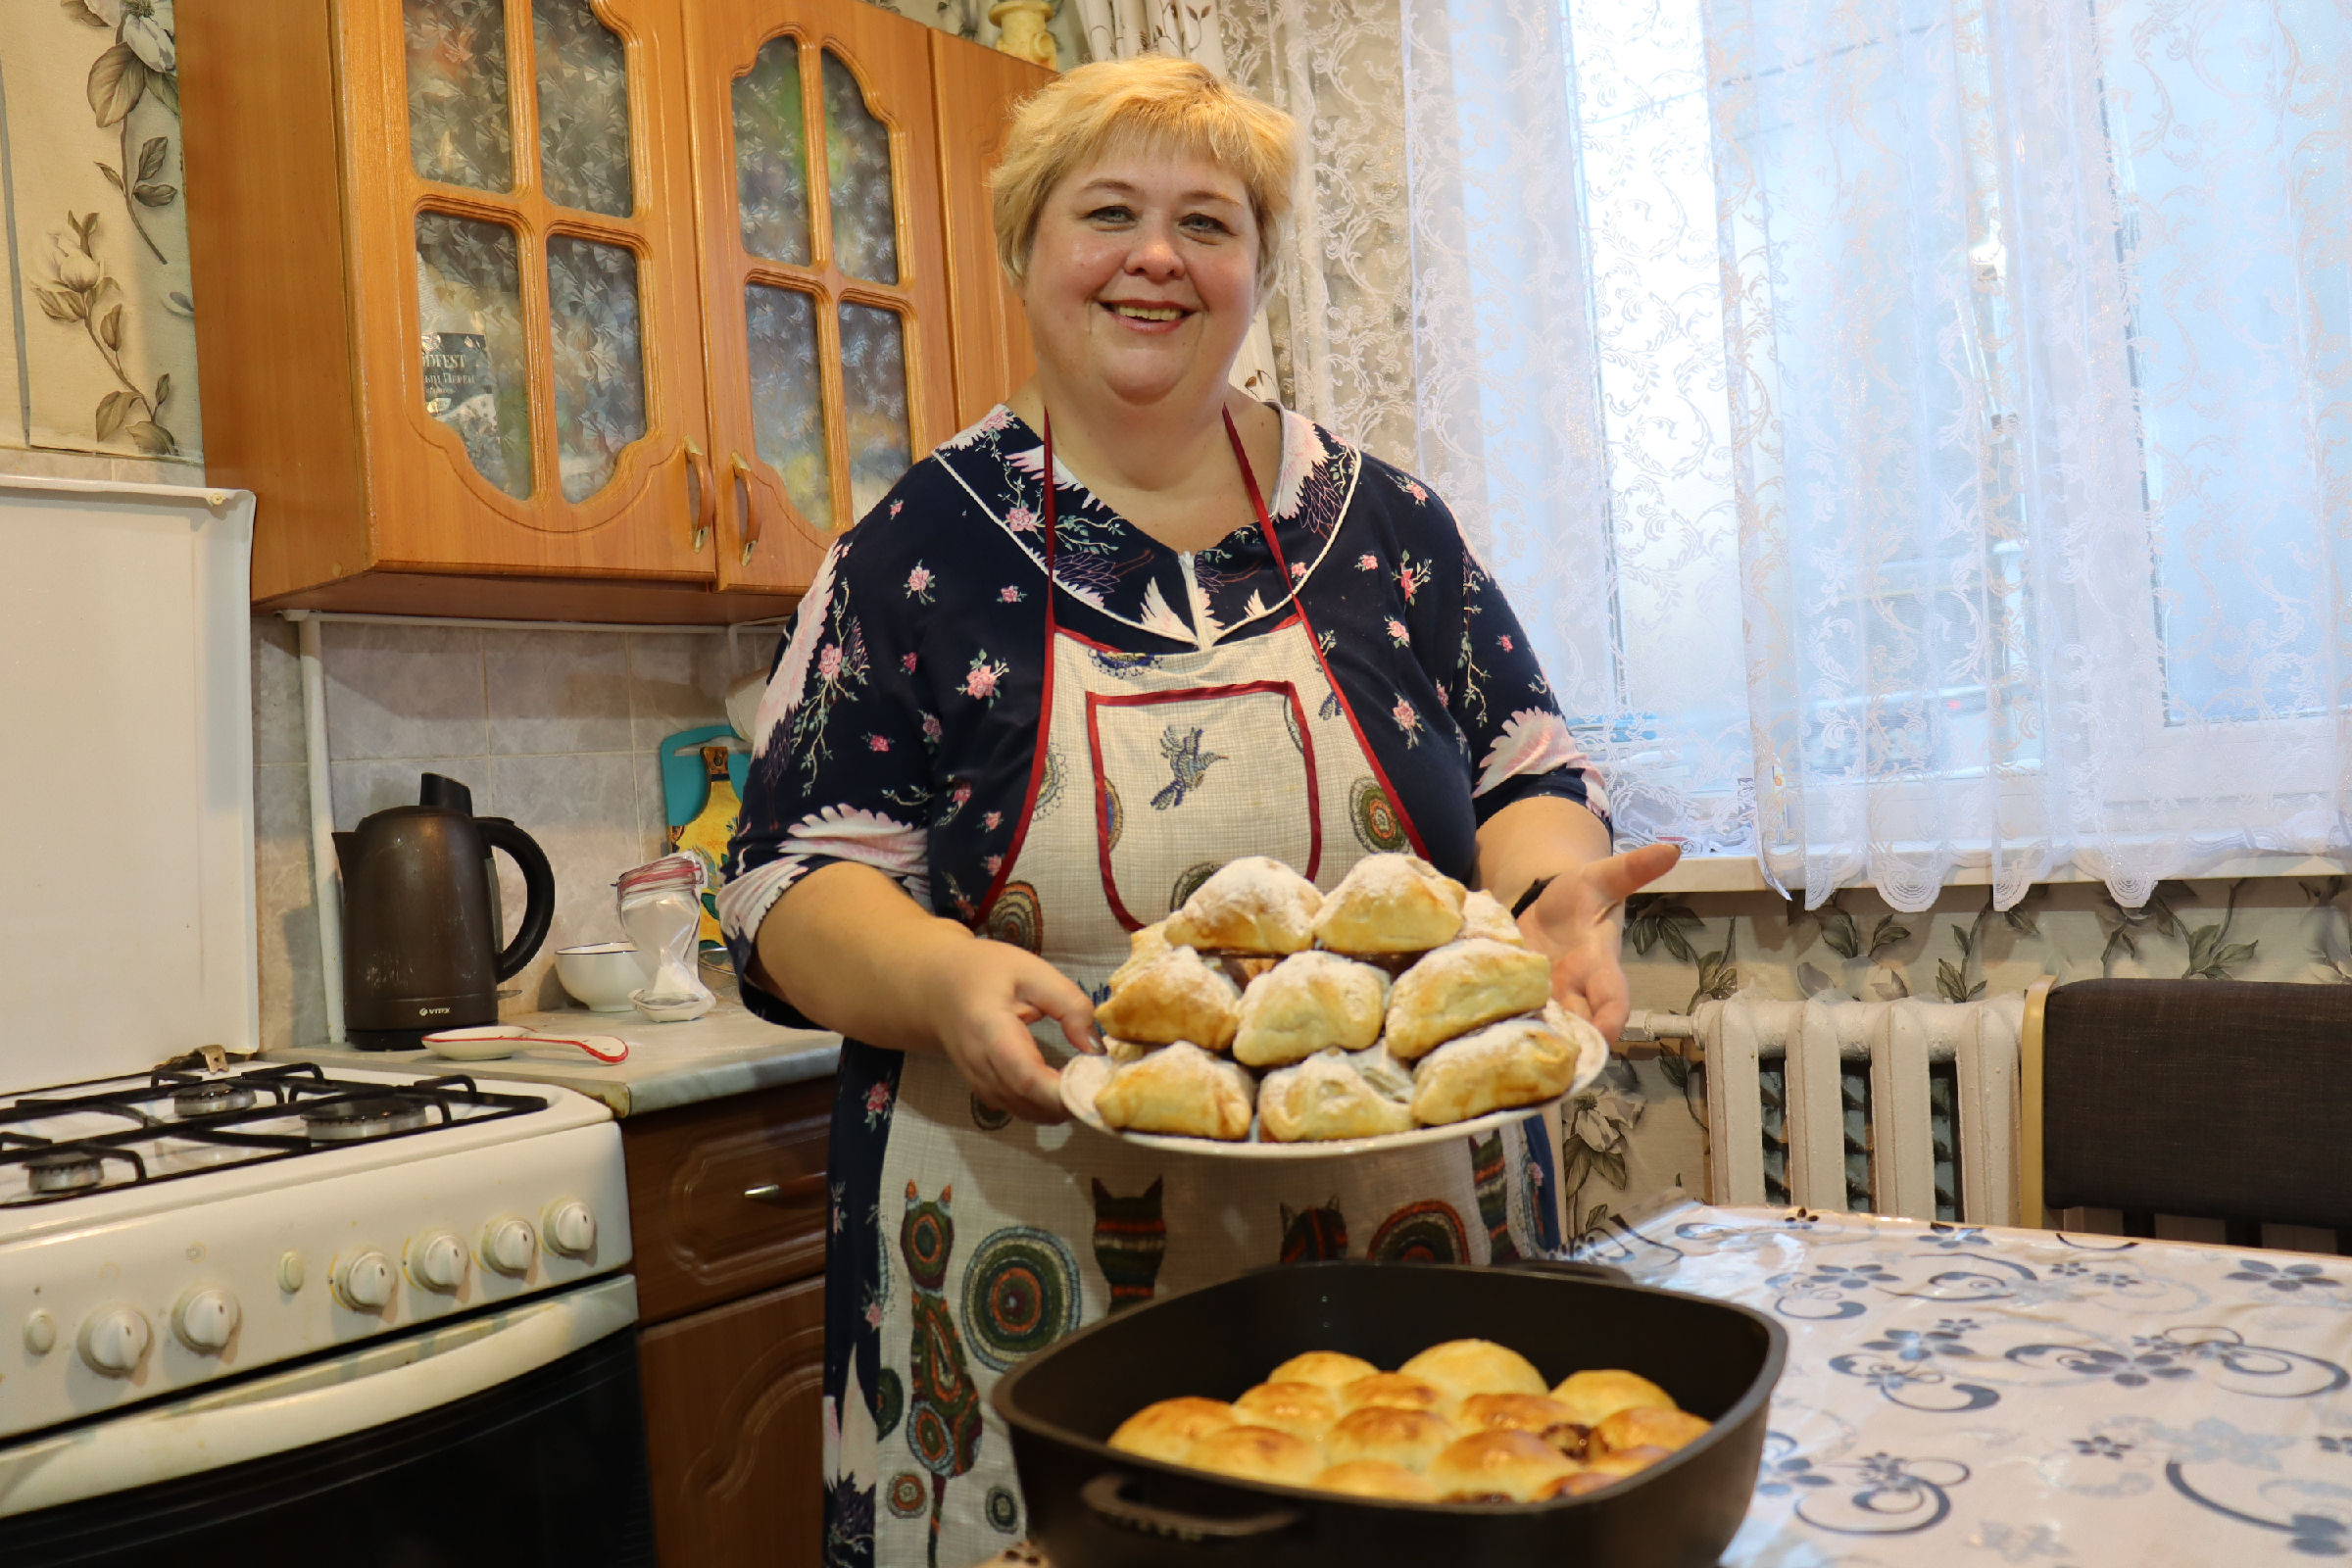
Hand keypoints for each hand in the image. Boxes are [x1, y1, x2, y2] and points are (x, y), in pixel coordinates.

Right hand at [917, 936, 1098, 1123]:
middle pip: (1030, 1102)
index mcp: (989, 1030)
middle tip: (1105, 1083)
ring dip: (1063, 1107)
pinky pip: (1022, 1109)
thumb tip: (1096, 1047)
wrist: (936, 987)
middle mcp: (980, 1065)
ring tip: (1091, 1083)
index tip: (1096, 1085)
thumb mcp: (1032, 971)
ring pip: (1028, 1112)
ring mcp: (980, 1083)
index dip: (1062, 1091)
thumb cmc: (984, 972)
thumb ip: (1068, 1004)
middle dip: (1072, 1101)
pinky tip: (1069, 1087)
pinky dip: (1048, 1107)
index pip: (1026, 1077)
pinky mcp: (986, 1091)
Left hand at [1517, 842, 1680, 1044]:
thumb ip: (1631, 869)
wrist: (1545, 904)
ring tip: (1508, 1042)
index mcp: (1598, 966)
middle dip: (1565, 1039)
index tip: (1604, 1035)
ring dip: (1531, 1036)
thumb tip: (1671, 849)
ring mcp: (1545, 996)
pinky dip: (1502, 1023)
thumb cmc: (1581, 895)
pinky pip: (1514, 1016)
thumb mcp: (1602, 878)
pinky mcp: (1516, 995)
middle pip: (1577, 1025)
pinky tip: (1483, 1026)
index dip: (1612, 1019)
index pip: (1614, 1000)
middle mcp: (1574, 989)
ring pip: (1544, 1028)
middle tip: (1543, 1047)